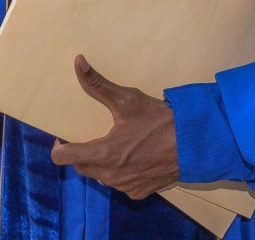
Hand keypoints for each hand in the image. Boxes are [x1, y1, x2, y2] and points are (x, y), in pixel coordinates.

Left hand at [50, 55, 179, 199]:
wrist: (195, 145)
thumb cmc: (159, 121)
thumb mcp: (127, 99)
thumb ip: (97, 84)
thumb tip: (77, 62)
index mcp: (104, 154)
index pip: (63, 158)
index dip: (59, 147)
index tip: (64, 136)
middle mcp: (111, 176)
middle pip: (80, 168)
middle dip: (81, 153)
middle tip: (92, 136)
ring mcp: (125, 187)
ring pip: (100, 177)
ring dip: (100, 164)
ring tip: (113, 145)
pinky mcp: (139, 193)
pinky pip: (119, 184)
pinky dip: (120, 173)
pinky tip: (132, 158)